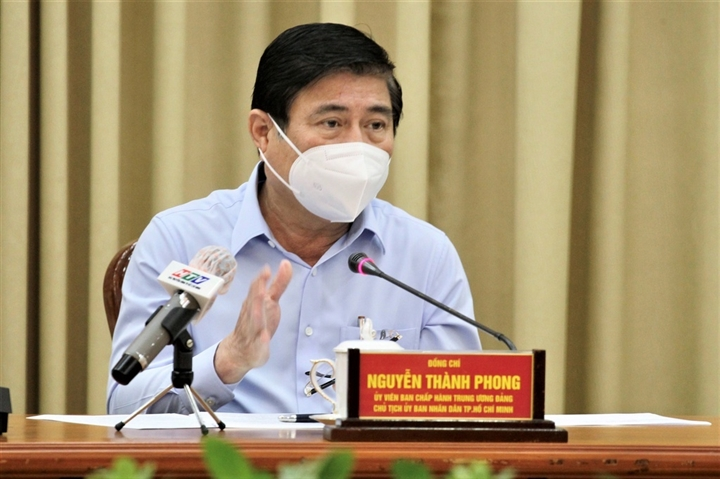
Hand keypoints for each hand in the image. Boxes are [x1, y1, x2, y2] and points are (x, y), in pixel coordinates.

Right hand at [214, 260, 292, 383]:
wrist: (240, 350)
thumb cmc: (257, 321)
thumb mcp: (270, 301)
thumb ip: (279, 283)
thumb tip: (286, 263)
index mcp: (255, 303)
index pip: (256, 289)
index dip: (261, 280)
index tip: (266, 268)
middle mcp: (252, 315)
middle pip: (253, 303)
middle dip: (257, 292)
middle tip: (262, 281)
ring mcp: (253, 331)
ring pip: (254, 321)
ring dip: (257, 312)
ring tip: (263, 301)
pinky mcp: (257, 346)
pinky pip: (258, 343)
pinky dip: (261, 340)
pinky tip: (265, 337)